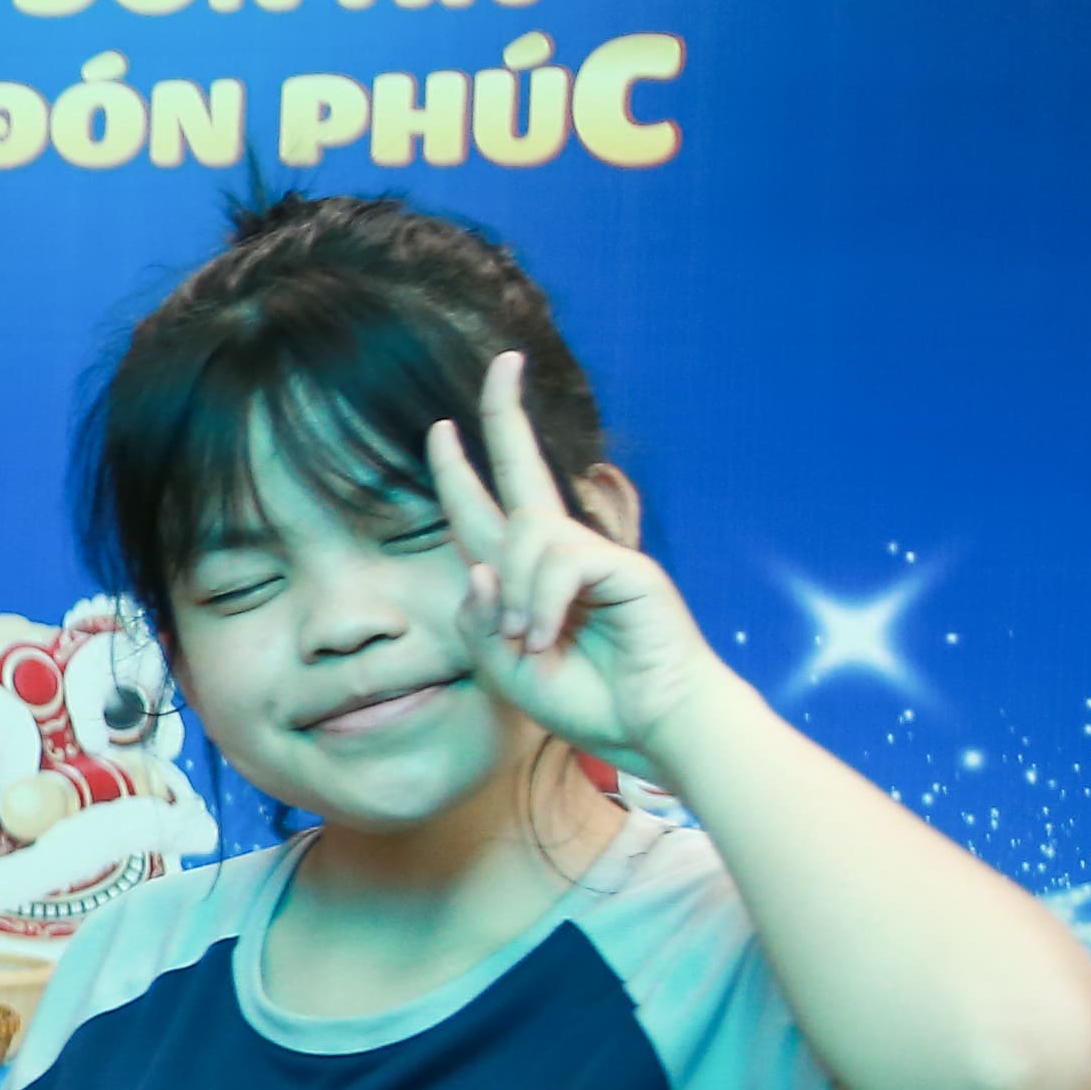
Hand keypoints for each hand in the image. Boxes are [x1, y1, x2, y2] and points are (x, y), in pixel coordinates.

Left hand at [426, 352, 728, 774]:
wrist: (651, 727)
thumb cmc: (586, 700)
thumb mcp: (505, 668)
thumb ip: (477, 623)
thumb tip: (471, 566)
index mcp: (526, 575)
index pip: (486, 510)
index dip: (459, 470)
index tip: (439, 427)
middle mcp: (560, 554)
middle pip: (524, 470)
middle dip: (506, 416)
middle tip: (503, 363)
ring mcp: (596, 555)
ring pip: (528, 536)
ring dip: (514, 592)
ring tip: (529, 641)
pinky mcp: (625, 567)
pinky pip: (561, 563)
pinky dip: (541, 602)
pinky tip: (548, 637)